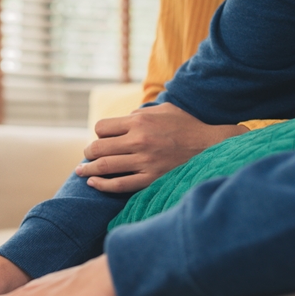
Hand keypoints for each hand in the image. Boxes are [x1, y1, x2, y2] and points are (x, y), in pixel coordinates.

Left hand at [77, 103, 247, 192]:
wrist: (213, 147)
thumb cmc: (187, 126)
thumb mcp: (164, 110)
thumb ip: (139, 113)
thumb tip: (121, 120)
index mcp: (140, 121)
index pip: (101, 128)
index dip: (98, 134)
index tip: (100, 139)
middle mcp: (139, 140)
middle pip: (97, 147)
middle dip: (89, 152)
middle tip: (87, 156)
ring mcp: (144, 161)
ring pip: (104, 166)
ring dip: (87, 169)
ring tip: (81, 171)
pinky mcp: (150, 179)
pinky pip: (119, 185)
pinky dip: (101, 185)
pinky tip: (93, 184)